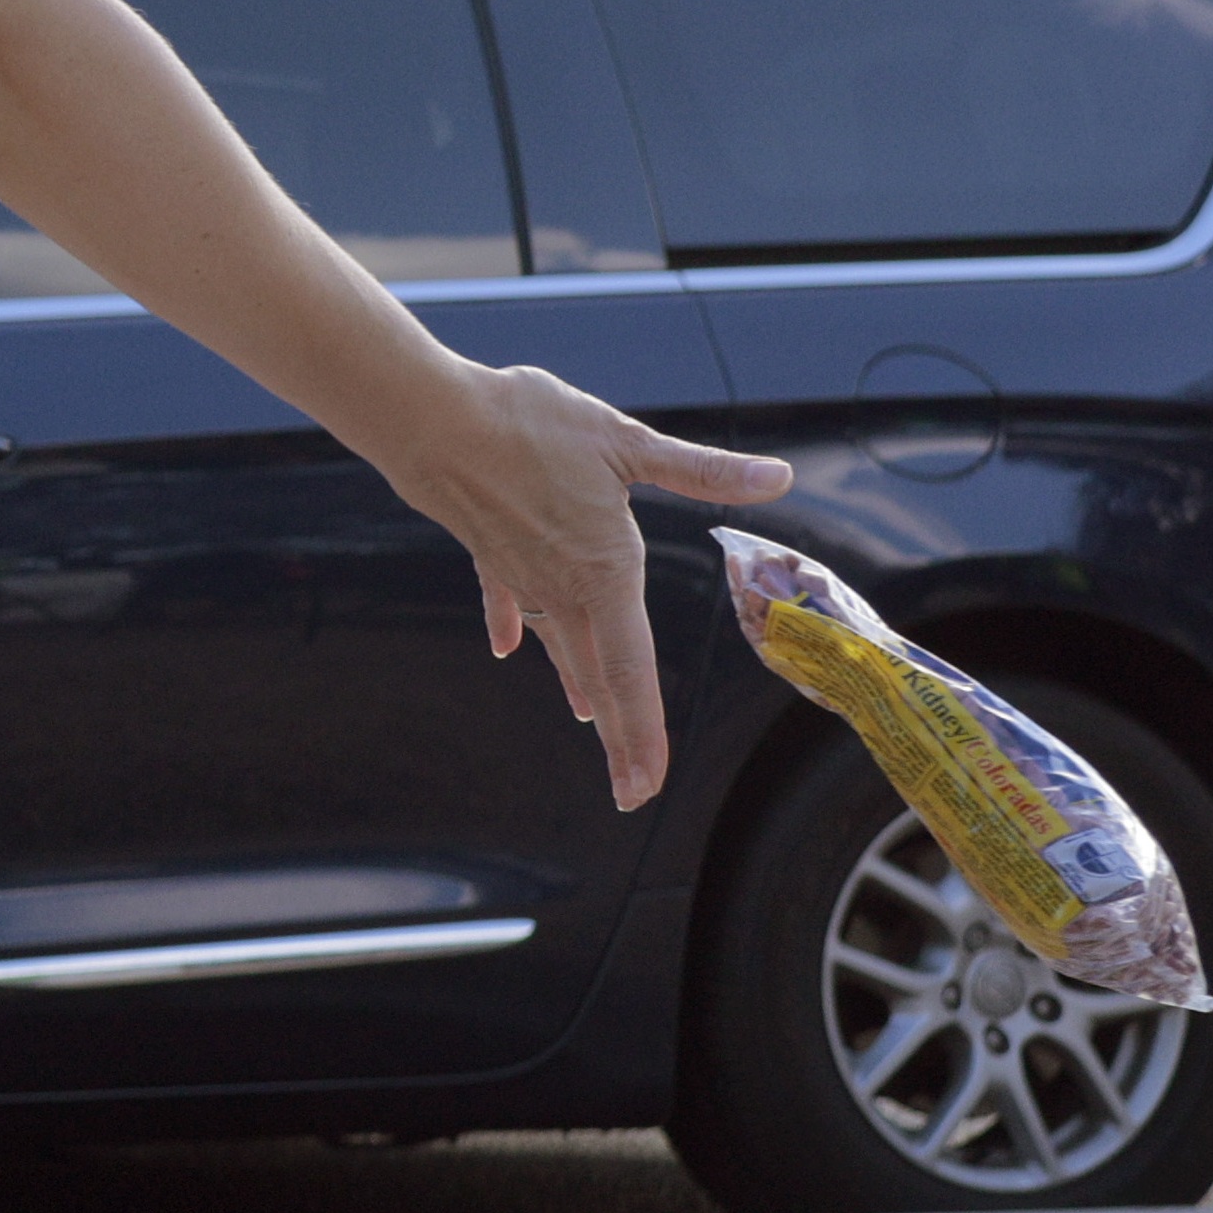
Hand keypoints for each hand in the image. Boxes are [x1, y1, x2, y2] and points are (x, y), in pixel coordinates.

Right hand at [393, 362, 793, 809]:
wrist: (433, 421)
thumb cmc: (530, 426)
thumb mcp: (627, 443)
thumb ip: (702, 471)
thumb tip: (779, 478)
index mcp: (603, 573)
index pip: (631, 669)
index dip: (643, 731)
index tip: (648, 783)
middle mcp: (562, 590)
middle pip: (596, 676)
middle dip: (618, 735)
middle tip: (630, 791)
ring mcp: (522, 577)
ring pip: (558, 645)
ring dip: (579, 686)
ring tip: (591, 722)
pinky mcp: (491, 554)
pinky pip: (508, 603)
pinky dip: (514, 627)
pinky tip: (510, 650)